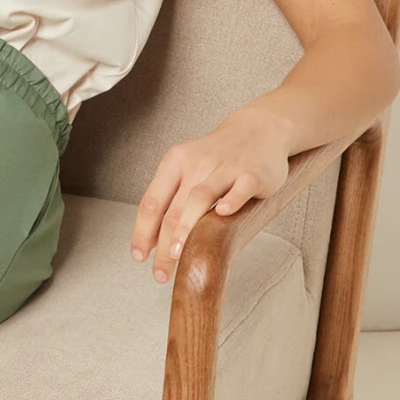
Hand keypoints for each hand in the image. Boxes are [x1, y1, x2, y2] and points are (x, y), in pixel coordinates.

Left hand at [131, 105, 291, 283]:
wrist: (260, 127)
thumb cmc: (218, 156)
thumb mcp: (188, 168)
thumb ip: (171, 201)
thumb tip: (151, 242)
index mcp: (175, 163)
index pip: (151, 202)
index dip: (142, 232)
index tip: (139, 257)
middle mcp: (197, 164)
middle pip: (173, 209)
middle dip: (163, 244)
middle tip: (160, 272)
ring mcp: (226, 167)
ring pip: (200, 197)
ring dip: (186, 227)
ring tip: (177, 254)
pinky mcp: (253, 173)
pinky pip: (240, 188)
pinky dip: (231, 200)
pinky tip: (223, 214)